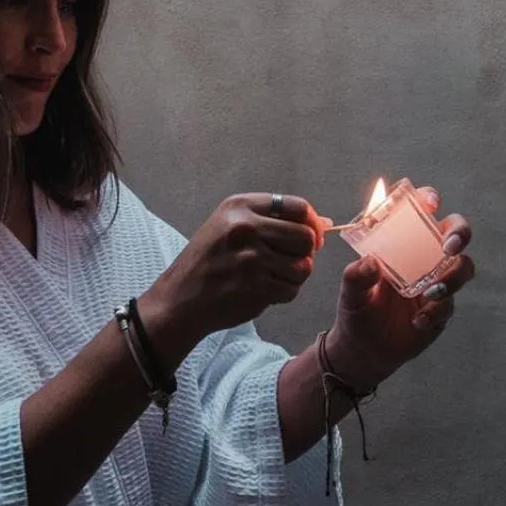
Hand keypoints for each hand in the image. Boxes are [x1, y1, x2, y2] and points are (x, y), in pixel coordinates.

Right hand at [148, 193, 324, 340]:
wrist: (181, 299)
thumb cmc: (209, 262)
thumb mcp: (230, 226)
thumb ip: (273, 221)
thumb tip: (324, 222)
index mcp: (240, 206)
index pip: (298, 206)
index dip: (311, 223)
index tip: (310, 236)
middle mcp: (246, 227)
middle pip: (306, 237)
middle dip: (304, 252)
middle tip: (289, 261)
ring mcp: (252, 258)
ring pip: (303, 266)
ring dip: (294, 276)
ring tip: (273, 277)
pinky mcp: (256, 286)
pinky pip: (292, 289)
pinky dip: (284, 293)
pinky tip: (265, 291)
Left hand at [324, 187, 475, 388]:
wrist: (364, 349)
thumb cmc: (357, 309)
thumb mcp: (350, 291)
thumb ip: (356, 275)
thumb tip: (371, 262)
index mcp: (402, 243)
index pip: (420, 212)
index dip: (429, 200)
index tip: (430, 203)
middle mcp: (424, 258)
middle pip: (456, 233)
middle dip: (460, 233)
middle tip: (448, 247)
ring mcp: (437, 282)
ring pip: (463, 267)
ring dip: (452, 277)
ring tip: (429, 294)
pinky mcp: (442, 308)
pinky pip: (450, 304)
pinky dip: (436, 311)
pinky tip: (418, 321)